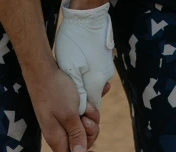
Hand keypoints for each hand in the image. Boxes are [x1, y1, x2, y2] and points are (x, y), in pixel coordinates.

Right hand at [25, 65, 101, 151]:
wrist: (43, 68)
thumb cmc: (54, 90)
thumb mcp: (68, 114)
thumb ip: (75, 135)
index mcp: (57, 139)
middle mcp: (60, 133)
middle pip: (82, 144)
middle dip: (91, 133)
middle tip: (86, 118)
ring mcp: (63, 122)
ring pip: (85, 129)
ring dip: (91, 117)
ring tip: (85, 105)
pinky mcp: (67, 111)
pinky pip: (84, 115)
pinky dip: (90, 107)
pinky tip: (92, 98)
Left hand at [55, 0, 114, 115]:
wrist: (86, 18)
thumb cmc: (73, 42)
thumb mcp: (70, 70)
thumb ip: (77, 92)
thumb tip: (81, 109)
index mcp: (96, 84)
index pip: (91, 107)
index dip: (82, 109)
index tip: (72, 104)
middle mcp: (104, 78)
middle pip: (92, 95)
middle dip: (82, 96)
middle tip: (69, 86)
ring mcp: (106, 68)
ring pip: (93, 83)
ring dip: (83, 82)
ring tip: (73, 71)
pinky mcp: (105, 59)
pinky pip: (96, 72)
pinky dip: (88, 72)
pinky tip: (80, 63)